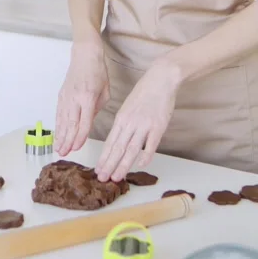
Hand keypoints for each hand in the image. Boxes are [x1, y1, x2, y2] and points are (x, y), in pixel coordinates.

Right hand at [54, 42, 109, 156]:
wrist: (84, 56)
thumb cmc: (98, 72)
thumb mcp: (105, 92)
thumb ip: (97, 109)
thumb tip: (89, 122)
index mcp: (87, 98)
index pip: (84, 122)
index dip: (80, 137)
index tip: (76, 148)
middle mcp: (75, 99)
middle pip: (70, 124)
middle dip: (67, 140)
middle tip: (64, 154)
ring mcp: (66, 97)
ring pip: (62, 120)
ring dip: (60, 135)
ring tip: (58, 148)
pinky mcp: (61, 95)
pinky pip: (59, 114)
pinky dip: (57, 125)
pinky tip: (57, 134)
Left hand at [95, 61, 179, 182]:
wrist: (160, 80)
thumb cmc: (144, 92)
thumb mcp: (127, 107)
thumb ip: (123, 124)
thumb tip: (118, 140)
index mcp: (121, 118)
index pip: (109, 142)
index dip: (104, 157)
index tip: (98, 169)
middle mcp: (130, 123)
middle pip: (117, 148)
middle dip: (109, 165)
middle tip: (103, 179)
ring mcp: (144, 125)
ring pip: (131, 149)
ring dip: (123, 165)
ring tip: (117, 177)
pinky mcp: (158, 126)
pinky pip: (151, 144)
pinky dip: (145, 156)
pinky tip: (140, 165)